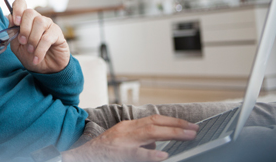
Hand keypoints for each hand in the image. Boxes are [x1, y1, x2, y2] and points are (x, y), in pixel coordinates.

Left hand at [8, 0, 69, 73]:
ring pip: (40, 22)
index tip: (16, 22)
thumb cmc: (30, 56)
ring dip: (33, 39)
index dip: (17, 9)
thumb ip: (12, 33)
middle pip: (30, 12)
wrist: (45, 69)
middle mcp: (37, 19)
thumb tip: (9, 17)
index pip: (21, 3)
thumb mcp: (17, 46)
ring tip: (31, 50)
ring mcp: (48, 24)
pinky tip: (37, 58)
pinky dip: (40, 50)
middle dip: (24, 28)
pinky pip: (47, 37)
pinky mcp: (57, 33)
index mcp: (25, 20)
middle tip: (23, 42)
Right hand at [62, 115, 198, 161]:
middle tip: (194, 129)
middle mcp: (126, 130)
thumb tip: (157, 148)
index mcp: (128, 126)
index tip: (189, 125)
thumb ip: (140, 141)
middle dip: (177, 125)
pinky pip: (137, 154)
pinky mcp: (120, 154)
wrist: (81, 155)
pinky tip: (164, 157)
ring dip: (171, 133)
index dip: (173, 121)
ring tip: (188, 136)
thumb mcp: (122, 140)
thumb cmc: (103, 151)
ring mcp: (123, 142)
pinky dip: (151, 155)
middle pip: (155, 123)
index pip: (154, 119)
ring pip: (150, 133)